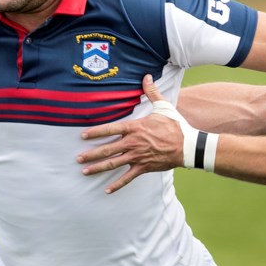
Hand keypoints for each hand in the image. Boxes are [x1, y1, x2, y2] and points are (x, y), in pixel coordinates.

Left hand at [78, 76, 186, 193]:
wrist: (187, 146)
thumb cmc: (174, 126)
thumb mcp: (163, 107)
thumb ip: (151, 92)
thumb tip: (147, 76)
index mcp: (135, 128)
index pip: (110, 129)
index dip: (95, 132)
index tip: (83, 135)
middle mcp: (132, 143)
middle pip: (107, 149)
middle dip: (91, 154)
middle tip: (78, 158)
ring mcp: (137, 157)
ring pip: (113, 164)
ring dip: (98, 168)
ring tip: (85, 171)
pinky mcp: (143, 167)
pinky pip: (127, 178)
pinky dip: (117, 184)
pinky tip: (107, 190)